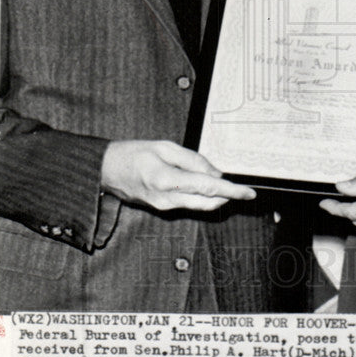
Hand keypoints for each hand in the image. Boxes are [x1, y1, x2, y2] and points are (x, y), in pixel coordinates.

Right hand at [101, 140, 254, 211]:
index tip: (248, 192)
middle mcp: (167, 199)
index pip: (207, 188)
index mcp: (167, 180)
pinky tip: (205, 185)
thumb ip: (192, 160)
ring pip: (199, 205)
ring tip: (224, 183)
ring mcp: (164, 207)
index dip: (231, 190)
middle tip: (241, 187)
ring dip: (215, 196)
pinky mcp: (162, 209)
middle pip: (207, 202)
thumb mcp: (165, 147)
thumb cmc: (134, 154)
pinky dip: (202, 196)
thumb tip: (215, 173)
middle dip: (227, 196)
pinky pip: (189, 204)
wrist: (107, 170)